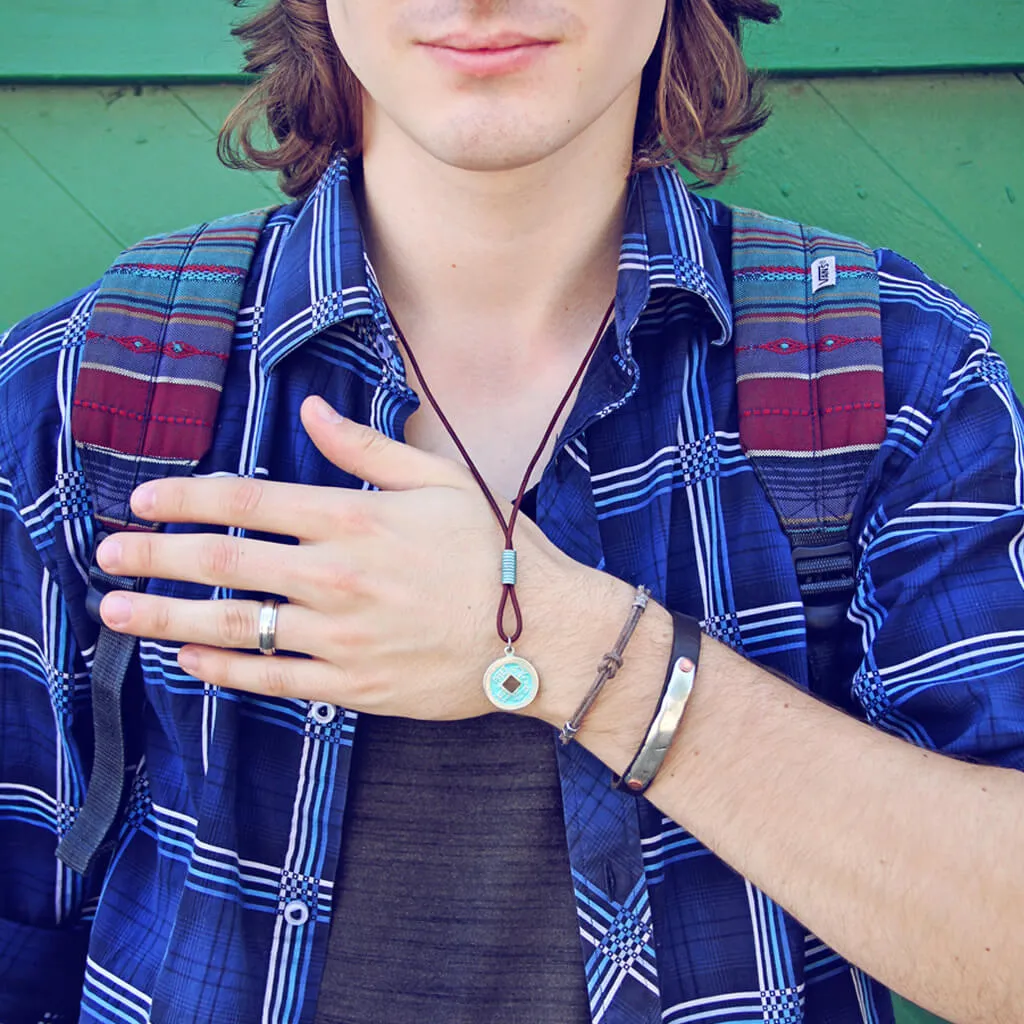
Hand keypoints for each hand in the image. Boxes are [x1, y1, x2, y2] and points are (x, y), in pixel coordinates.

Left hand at [95, 396, 588, 720]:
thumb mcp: (439, 480)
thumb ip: (367, 446)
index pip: (247, 501)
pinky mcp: (353, 685)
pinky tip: (189, 657)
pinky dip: (225, 668)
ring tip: (118, 613)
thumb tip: (312, 409)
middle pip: (224, 563)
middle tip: (106, 558)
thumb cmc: (495, 550)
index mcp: (354, 518)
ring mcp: (341, 637)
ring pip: (237, 626)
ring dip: (168, 618)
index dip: (186, 499)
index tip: (142, 501)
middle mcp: (336, 576)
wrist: (540, 634)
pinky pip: (274, 678)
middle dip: (154, 557)